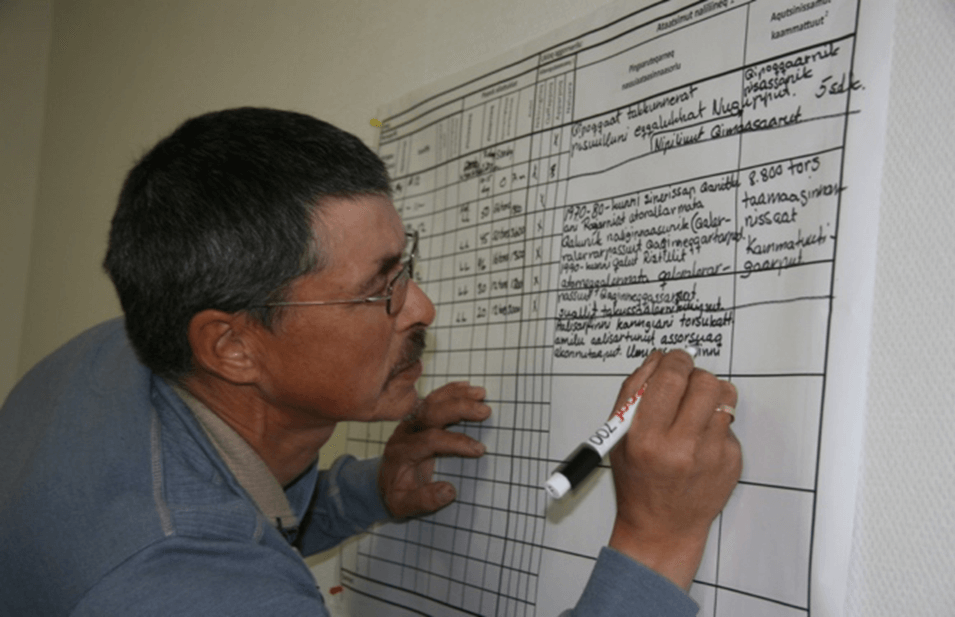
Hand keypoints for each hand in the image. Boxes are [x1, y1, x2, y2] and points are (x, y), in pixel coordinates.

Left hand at [378, 381, 490, 518]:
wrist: (379, 483)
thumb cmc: (395, 494)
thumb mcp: (403, 506)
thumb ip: (425, 501)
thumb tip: (449, 491)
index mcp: (402, 452)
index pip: (431, 440)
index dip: (456, 443)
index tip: (479, 450)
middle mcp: (404, 432)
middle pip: (431, 412)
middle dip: (459, 408)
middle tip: (485, 411)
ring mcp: (409, 421)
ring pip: (432, 400)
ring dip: (457, 394)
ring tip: (481, 393)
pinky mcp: (415, 416)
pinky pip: (433, 398)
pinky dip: (450, 391)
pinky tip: (467, 387)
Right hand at [608, 350, 740, 589]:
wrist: (663, 527)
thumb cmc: (637, 481)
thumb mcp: (618, 436)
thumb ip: (632, 392)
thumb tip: (657, 359)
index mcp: (647, 438)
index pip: (670, 379)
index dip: (676, 360)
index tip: (676, 359)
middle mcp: (682, 447)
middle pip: (704, 382)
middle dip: (695, 374)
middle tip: (686, 383)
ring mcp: (712, 455)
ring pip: (724, 398)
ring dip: (710, 395)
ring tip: (695, 408)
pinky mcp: (732, 462)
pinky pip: (730, 423)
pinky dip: (716, 423)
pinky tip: (701, 440)